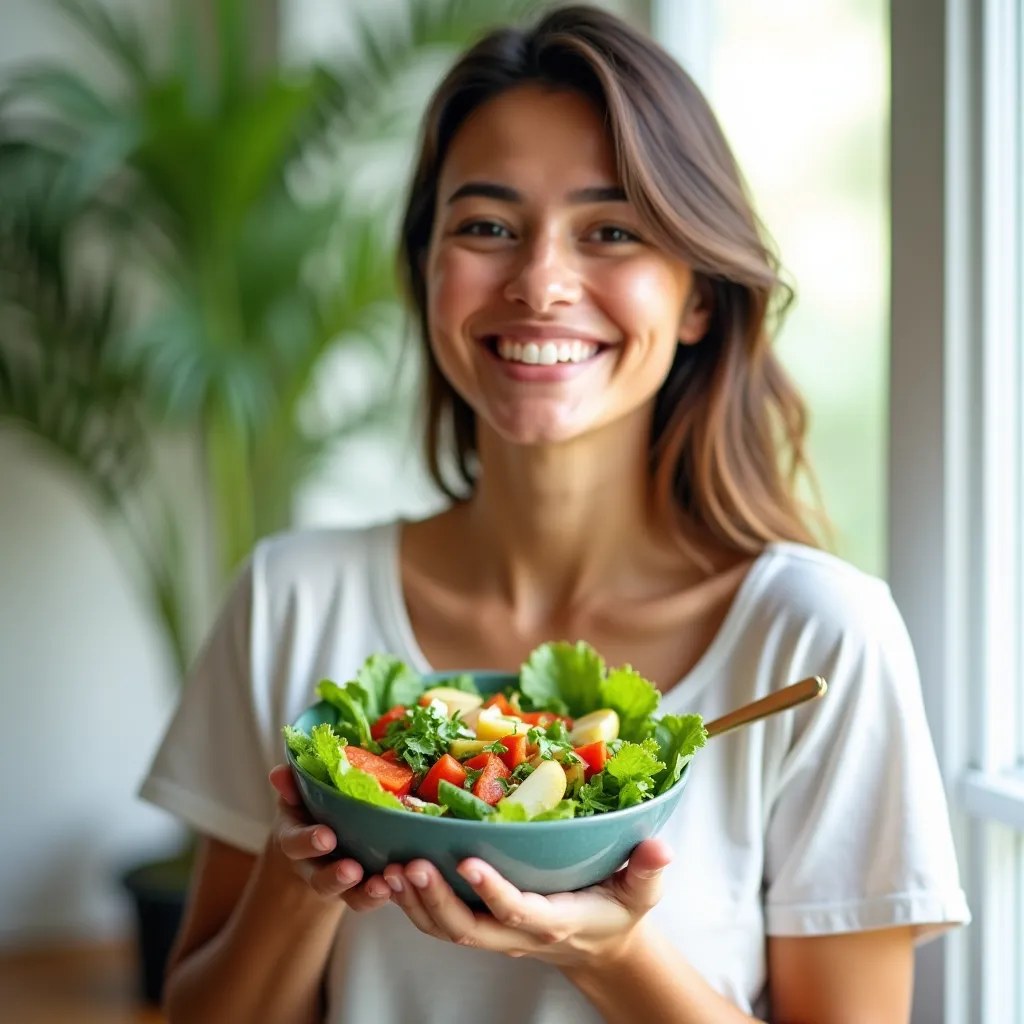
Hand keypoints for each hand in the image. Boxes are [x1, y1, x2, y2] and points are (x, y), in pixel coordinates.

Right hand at [268, 764, 391, 911]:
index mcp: (294, 840)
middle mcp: (315, 867)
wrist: (316, 841)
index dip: (308, 842)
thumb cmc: (308, 810)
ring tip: (381, 886)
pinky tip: (399, 884)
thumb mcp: (296, 795)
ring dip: (365, 893)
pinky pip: (372, 897)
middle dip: (336, 877)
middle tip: (353, 871)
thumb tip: (279, 774)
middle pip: (321, 881)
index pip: (295, 843)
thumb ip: (290, 785)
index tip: (326, 837)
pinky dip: (386, 894)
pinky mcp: (363, 887)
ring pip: (350, 896)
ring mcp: (340, 881)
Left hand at [381, 838, 671, 967]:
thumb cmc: (617, 910)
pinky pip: (436, 921)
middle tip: (409, 862)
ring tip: (388, 867)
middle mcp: (515, 932)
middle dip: (435, 898)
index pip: (517, 911)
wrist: (598, 945)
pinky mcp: (478, 924)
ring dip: (413, 901)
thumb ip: (648, 869)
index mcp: (553, 920)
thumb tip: (660, 847)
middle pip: (467, 926)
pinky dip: (410, 902)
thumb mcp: (641, 892)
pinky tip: (390, 873)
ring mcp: (493, 933)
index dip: (492, 891)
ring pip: (443, 928)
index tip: (467, 861)